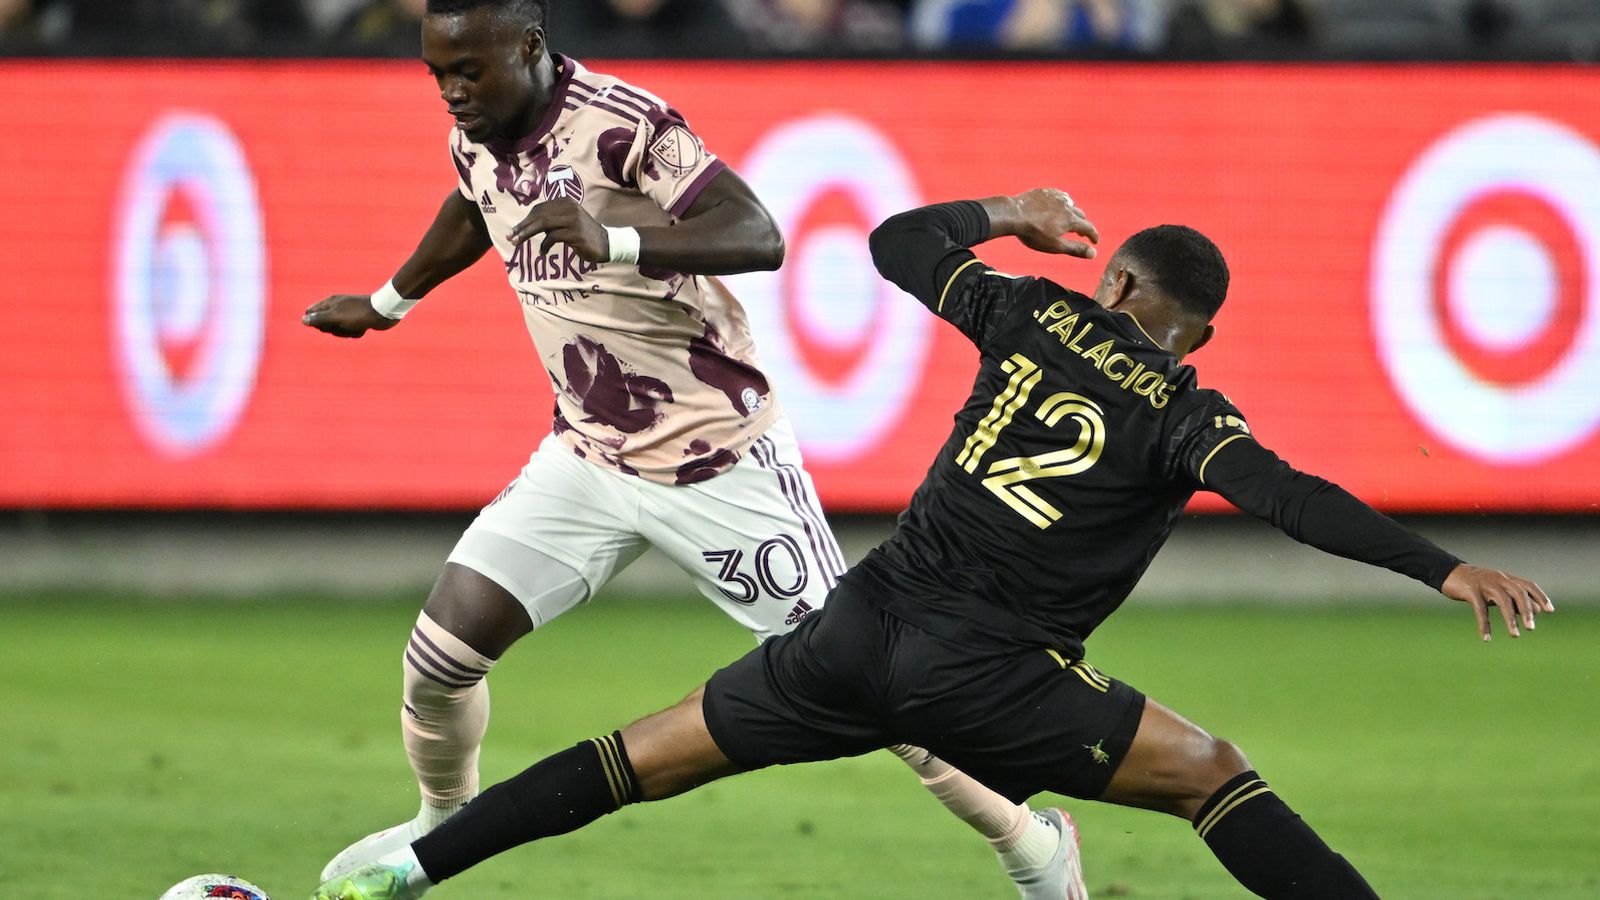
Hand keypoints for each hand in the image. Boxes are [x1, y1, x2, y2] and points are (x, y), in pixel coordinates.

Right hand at [301, 294, 400, 337]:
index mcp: (330, 302)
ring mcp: (347, 314)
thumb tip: (303, 320)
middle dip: (334, 329)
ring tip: (355, 326)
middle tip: (344, 324)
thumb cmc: (358, 314)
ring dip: (346, 332)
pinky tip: (363, 328)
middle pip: (324, 325)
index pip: (311, 313)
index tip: (328, 323)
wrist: (383, 312)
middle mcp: (337, 307)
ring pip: (338, 330)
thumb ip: (319, 318)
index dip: (317, 322)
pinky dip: (356, 332)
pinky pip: (350, 332)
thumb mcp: (336, 317)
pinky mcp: (357, 321)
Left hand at [508, 198, 609, 260]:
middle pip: (539, 215)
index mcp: (565, 201)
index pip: (539, 209)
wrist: (607, 243)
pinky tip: (543, 252)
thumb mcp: (568, 222)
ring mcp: (573, 219)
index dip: (525, 220)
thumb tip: (530, 225)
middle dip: (522, 227)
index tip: (514, 231)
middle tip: (511, 237)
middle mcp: (569, 207)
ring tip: (518, 243)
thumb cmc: (584, 234)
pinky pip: (553, 237)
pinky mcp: (575, 233)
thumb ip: (552, 219)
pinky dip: (545, 245)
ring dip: (527, 235)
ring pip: (543, 225)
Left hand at [1000, 188, 1099, 257]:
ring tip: (1068, 219)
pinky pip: (1059, 196)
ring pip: (1070, 204)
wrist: (1014, 214)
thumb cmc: (1034, 233)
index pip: (1088, 228)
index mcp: (1071, 220)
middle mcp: (1067, 206)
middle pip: (1080, 215)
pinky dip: (1062, 203)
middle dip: (1082, 225)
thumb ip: (1075, 249)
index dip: (1093, 236)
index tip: (1094, 242)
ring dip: (1072, 213)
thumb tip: (1094, 253)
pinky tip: (1057, 206)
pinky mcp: (1045, 192)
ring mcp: (1056, 197)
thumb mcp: (1055, 246)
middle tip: (1080, 233)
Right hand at [1439, 563, 1553, 640]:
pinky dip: (1484, 624)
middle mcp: (1498, 579)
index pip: (1528, 585)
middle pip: (1518, 593)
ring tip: (1515, 635)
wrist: (1447, 572)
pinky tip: (1487, 638)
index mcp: (1505, 578)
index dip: (1540, 597)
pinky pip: (1480, 609)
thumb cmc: (1474, 584)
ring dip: (1510, 619)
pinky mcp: (1471, 591)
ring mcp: (1484, 584)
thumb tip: (1535, 610)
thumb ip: (1514, 598)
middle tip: (1531, 628)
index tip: (1549, 610)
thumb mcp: (1496, 590)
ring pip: (1503, 601)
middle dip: (1527, 611)